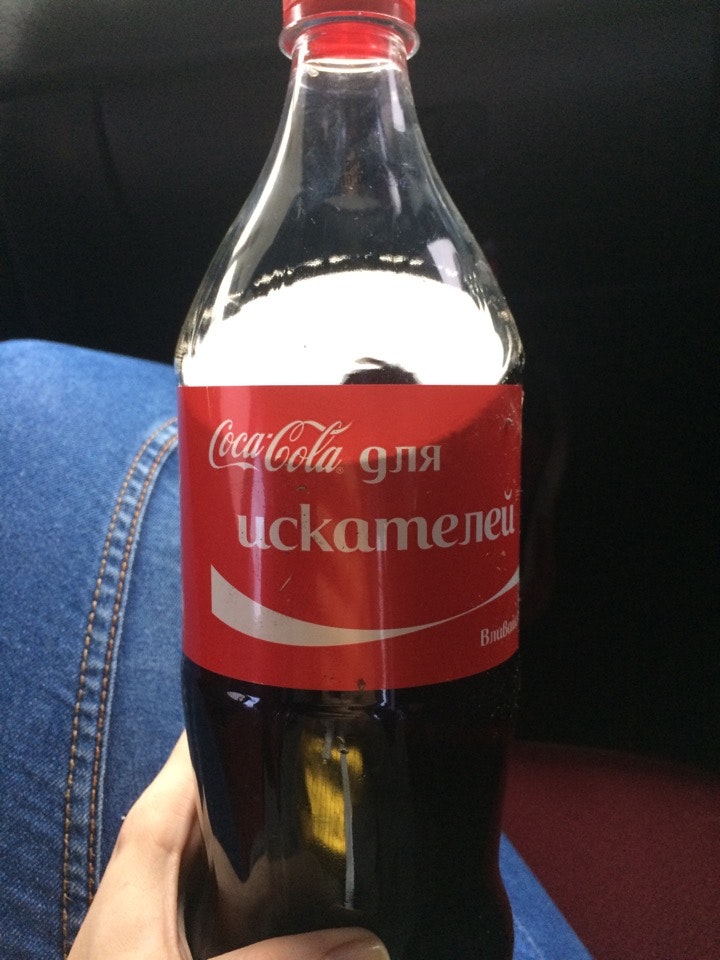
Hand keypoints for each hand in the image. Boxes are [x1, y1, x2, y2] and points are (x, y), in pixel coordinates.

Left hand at [68, 733, 388, 959]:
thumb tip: (369, 943)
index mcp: (132, 891)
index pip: (168, 795)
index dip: (207, 750)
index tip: (255, 708)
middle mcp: (136, 908)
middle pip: (188, 828)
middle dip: (243, 792)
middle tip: (304, 761)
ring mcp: (149, 941)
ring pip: (200, 876)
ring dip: (246, 848)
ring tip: (308, 820)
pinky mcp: (165, 959)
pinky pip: (210, 919)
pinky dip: (244, 900)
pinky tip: (286, 910)